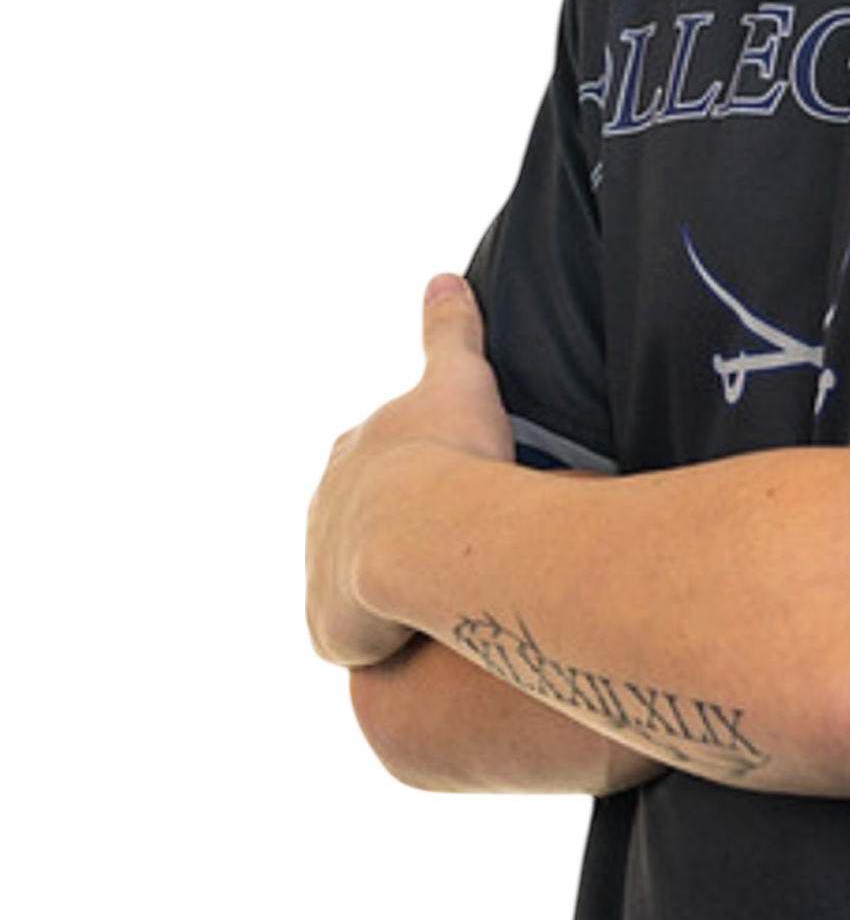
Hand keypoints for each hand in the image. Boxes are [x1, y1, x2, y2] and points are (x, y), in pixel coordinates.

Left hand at [305, 272, 514, 670]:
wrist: (422, 536)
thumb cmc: (448, 455)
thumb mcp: (458, 379)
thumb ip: (450, 331)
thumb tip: (446, 277)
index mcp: (351, 457)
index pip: (368, 462)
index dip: (401, 473)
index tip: (432, 482)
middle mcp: (323, 514)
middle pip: (350, 524)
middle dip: (380, 533)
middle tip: (435, 547)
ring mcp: (321, 575)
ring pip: (345, 582)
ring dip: (377, 591)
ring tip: (428, 602)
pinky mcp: (332, 631)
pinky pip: (352, 638)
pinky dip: (377, 639)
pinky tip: (410, 641)